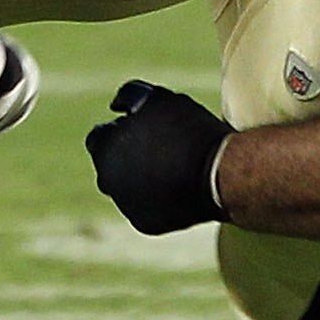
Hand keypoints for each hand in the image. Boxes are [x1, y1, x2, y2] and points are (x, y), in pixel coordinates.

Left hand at [86, 80, 231, 234]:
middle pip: (110, 165)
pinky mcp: (145, 223)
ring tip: (175, 167)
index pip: (100, 137)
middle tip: (161, 148)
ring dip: (142, 178)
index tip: (145, 128)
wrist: (220, 174)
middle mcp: (107, 180)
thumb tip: (115, 106)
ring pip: (127, 188)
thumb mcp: (161, 99)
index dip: (121, 130)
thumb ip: (131, 95)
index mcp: (104, 149)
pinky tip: (181, 187)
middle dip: (128, 157)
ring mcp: (125, 205)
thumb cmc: (190, 132)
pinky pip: (147, 207)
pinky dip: (158, 199)